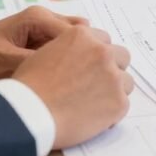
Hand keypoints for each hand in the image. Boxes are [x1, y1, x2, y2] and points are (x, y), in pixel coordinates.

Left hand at [0, 6, 87, 79]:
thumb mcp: (6, 62)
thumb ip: (34, 62)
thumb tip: (61, 72)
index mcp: (38, 18)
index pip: (73, 32)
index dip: (83, 53)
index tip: (87, 74)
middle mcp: (45, 16)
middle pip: (80, 31)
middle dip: (83, 52)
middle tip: (83, 75)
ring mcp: (46, 24)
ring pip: (75, 36)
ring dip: (76, 54)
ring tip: (75, 75)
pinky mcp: (44, 34)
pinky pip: (65, 42)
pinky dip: (68, 55)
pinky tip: (66, 72)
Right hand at [13, 25, 133, 148]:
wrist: (30, 113)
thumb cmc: (29, 86)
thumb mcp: (44, 52)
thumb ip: (69, 49)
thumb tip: (79, 57)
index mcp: (83, 36)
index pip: (103, 41)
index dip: (96, 56)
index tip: (89, 68)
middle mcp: (102, 52)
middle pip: (121, 57)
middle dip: (112, 69)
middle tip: (95, 85)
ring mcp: (113, 77)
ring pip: (126, 82)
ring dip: (114, 90)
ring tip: (93, 104)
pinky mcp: (118, 102)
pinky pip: (123, 104)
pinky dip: (111, 112)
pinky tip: (92, 119)